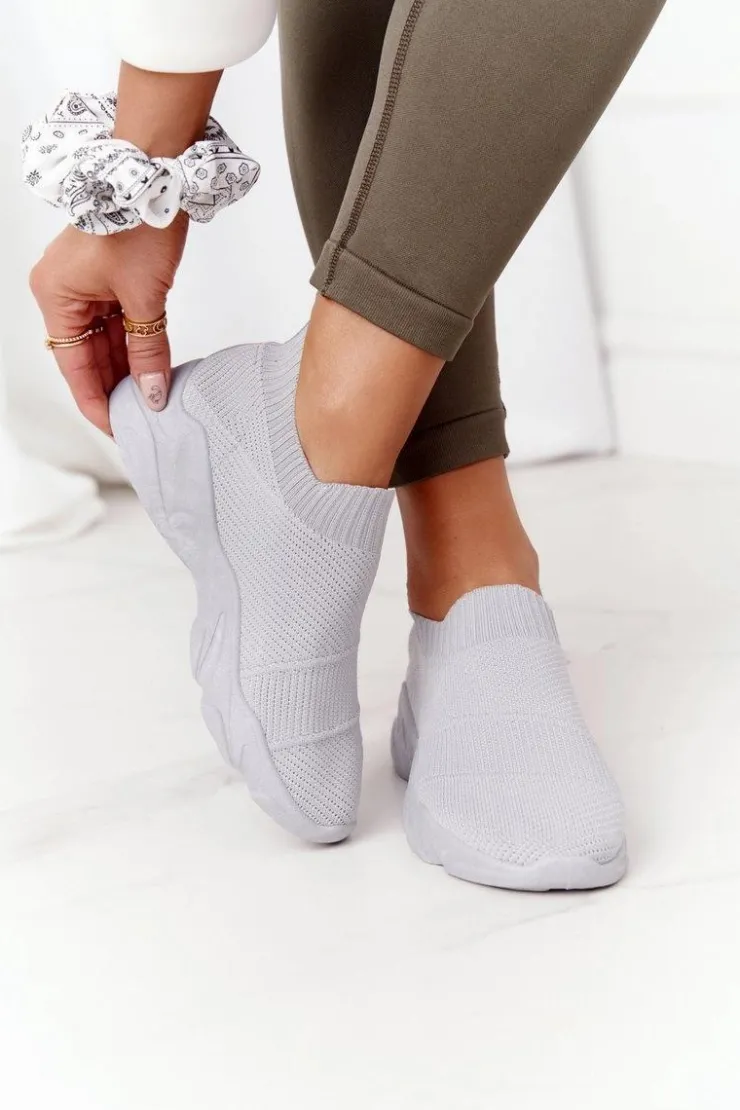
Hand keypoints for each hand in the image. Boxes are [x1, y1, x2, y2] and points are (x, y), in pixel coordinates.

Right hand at [30, 213, 188, 433]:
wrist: (156, 174)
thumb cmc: (139, 223)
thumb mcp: (146, 298)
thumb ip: (148, 352)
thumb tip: (152, 395)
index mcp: (55, 296)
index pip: (74, 367)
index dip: (97, 402)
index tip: (119, 429)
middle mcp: (62, 292)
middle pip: (87, 356)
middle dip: (115, 388)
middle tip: (141, 420)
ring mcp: (84, 284)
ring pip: (104, 341)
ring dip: (127, 368)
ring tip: (150, 400)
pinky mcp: (107, 277)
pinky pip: (117, 323)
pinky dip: (134, 345)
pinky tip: (151, 370)